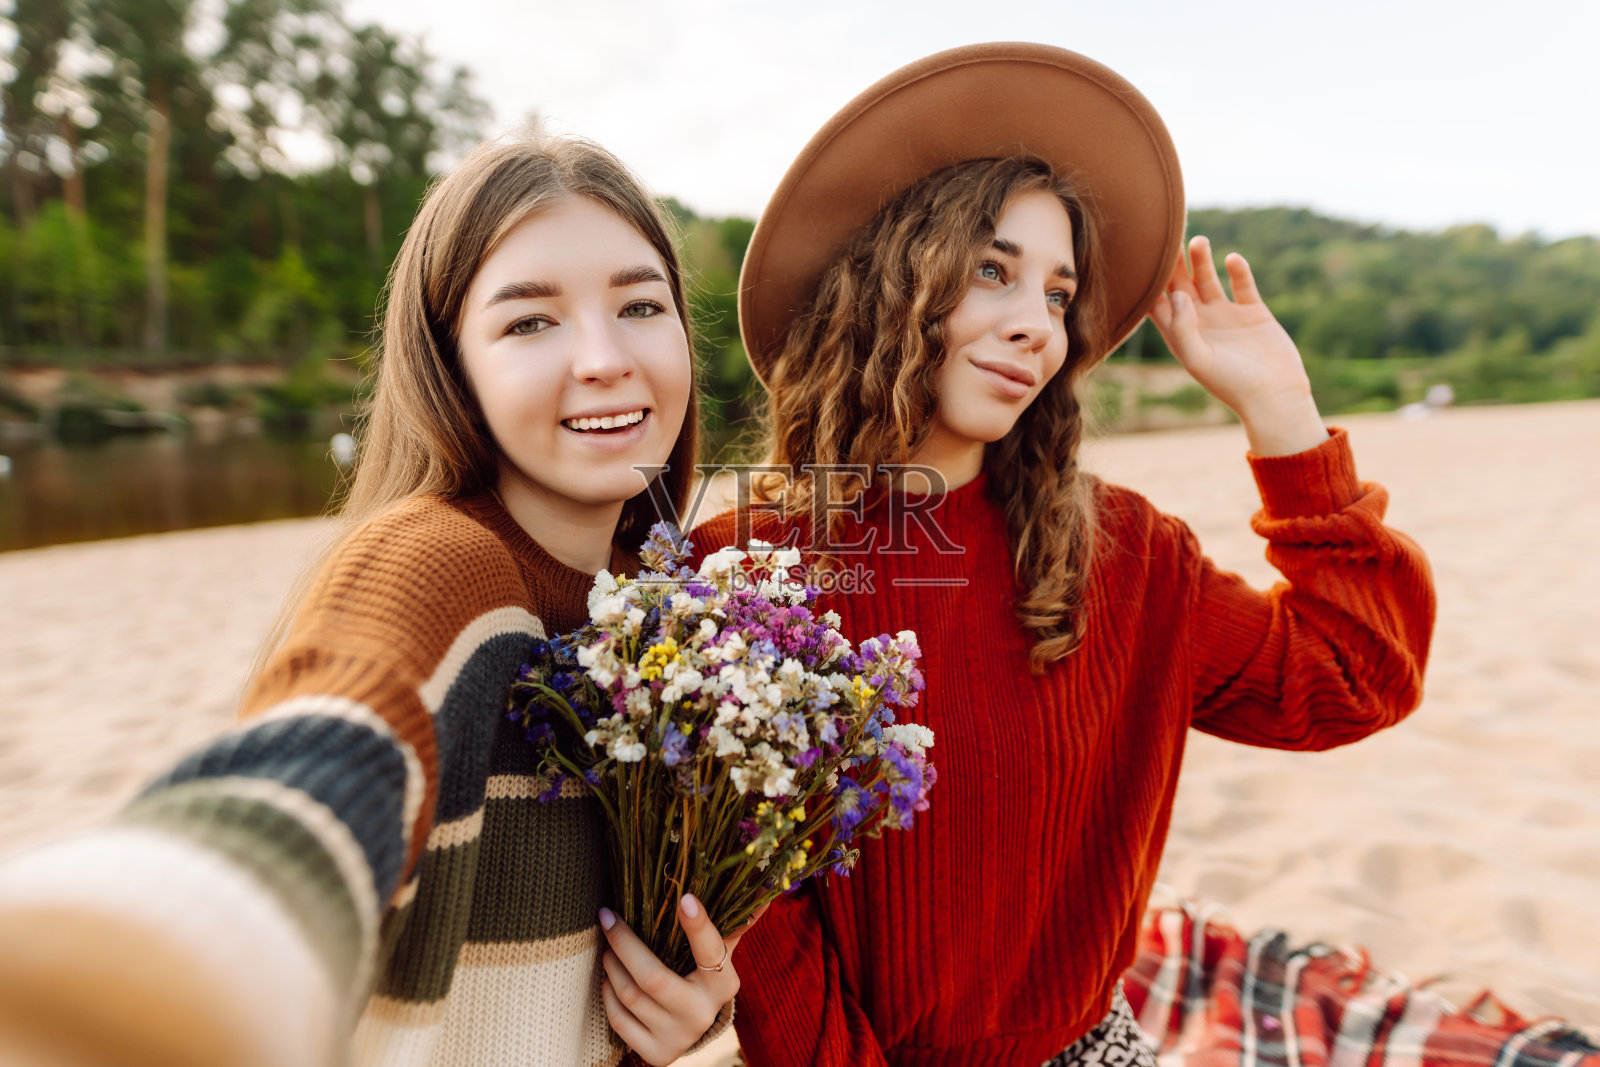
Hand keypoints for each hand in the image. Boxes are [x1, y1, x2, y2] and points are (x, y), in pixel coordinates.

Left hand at [598, 895, 767, 1064]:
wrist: (697, 1030)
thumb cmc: (704, 977)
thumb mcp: (721, 953)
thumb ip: (735, 921)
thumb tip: (764, 884)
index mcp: (724, 983)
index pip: (711, 951)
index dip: (698, 925)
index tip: (684, 897)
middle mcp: (702, 1013)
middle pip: (653, 978)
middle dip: (624, 943)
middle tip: (607, 917)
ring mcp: (678, 1037)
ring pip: (630, 996)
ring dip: (612, 965)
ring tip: (608, 947)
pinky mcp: (657, 1053)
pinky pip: (620, 1021)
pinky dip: (608, 995)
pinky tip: (610, 980)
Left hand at [1148, 236, 1327, 455]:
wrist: (1274, 395)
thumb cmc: (1230, 384)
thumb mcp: (1198, 359)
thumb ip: (1182, 327)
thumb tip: (1177, 294)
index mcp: (1181, 335)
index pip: (1158, 304)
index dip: (1150, 283)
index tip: (1144, 258)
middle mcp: (1201, 323)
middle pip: (1180, 285)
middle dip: (1174, 265)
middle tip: (1170, 238)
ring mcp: (1226, 316)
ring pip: (1208, 280)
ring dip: (1201, 261)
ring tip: (1198, 240)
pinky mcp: (1253, 312)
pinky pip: (1243, 284)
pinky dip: (1238, 270)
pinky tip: (1231, 258)